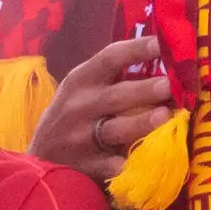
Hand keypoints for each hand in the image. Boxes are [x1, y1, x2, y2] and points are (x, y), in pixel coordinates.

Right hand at [28, 35, 173, 187]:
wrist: (41, 157)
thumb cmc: (73, 115)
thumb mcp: (82, 90)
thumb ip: (113, 77)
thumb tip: (163, 58)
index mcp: (80, 81)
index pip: (109, 59)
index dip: (135, 50)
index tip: (160, 43)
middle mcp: (79, 107)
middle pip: (115, 96)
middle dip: (144, 90)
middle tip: (169, 85)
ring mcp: (80, 138)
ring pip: (114, 130)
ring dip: (140, 123)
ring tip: (165, 117)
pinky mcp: (85, 166)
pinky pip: (110, 165)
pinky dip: (126, 164)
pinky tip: (145, 162)